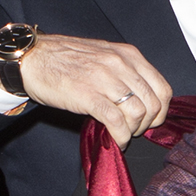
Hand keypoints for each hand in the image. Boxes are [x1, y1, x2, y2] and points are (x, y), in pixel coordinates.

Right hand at [0, 32, 173, 145]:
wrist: (33, 58)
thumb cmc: (65, 58)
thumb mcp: (104, 55)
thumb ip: (125, 72)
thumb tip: (142, 98)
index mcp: (128, 55)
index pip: (163, 88)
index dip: (161, 111)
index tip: (150, 121)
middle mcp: (121, 65)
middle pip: (153, 104)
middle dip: (148, 124)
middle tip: (134, 130)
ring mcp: (105, 79)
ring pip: (138, 113)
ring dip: (133, 131)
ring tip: (122, 134)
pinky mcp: (89, 96)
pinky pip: (116, 121)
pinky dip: (120, 136)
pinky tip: (115, 140)